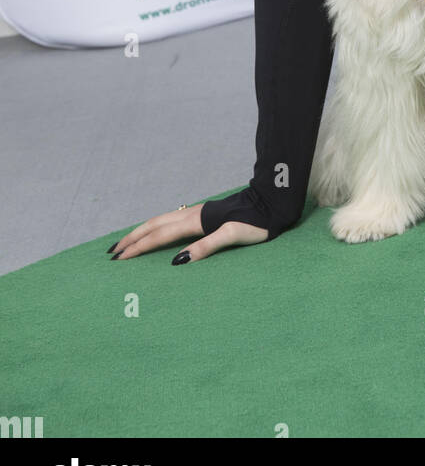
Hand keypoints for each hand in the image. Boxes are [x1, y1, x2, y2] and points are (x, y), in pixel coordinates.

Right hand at [107, 203, 267, 263]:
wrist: (272, 204)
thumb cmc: (257, 222)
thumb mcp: (234, 236)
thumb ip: (207, 247)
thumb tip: (177, 261)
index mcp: (196, 221)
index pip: (159, 236)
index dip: (138, 248)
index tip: (119, 259)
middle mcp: (193, 215)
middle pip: (154, 225)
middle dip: (132, 238)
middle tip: (112, 252)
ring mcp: (198, 213)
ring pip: (161, 220)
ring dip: (142, 231)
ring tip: (127, 241)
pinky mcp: (205, 214)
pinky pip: (172, 221)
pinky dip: (157, 227)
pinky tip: (158, 232)